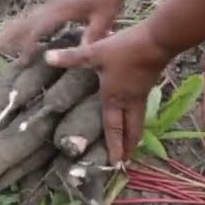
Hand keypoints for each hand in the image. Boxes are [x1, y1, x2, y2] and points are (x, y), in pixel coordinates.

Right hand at [0, 0, 132, 56]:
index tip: (22, 61)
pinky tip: (21, 33)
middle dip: (10, 36)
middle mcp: (51, 7)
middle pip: (25, 22)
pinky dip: (24, 26)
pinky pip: (34, 17)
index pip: (38, 30)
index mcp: (61, 10)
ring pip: (27, 18)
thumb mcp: (105, 16)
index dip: (28, 46)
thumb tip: (83, 53)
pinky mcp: (55, 4)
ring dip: (13, 30)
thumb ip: (94, 34)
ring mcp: (52, 4)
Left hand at [44, 25, 174, 163]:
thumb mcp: (95, 52)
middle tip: (126, 161)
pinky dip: (137, 120)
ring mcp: (140, 95)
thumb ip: (71, 57)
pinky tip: (134, 116)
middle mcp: (128, 101)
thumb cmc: (125, 49)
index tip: (116, 163)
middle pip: (131, 131)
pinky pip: (141, 110)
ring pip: (138, 122)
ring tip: (132, 145)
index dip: (114, 147)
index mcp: (113, 98)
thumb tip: (47, 57)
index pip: (113, 129)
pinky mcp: (147, 86)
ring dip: (134, 135)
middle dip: (128, 147)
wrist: (157, 40)